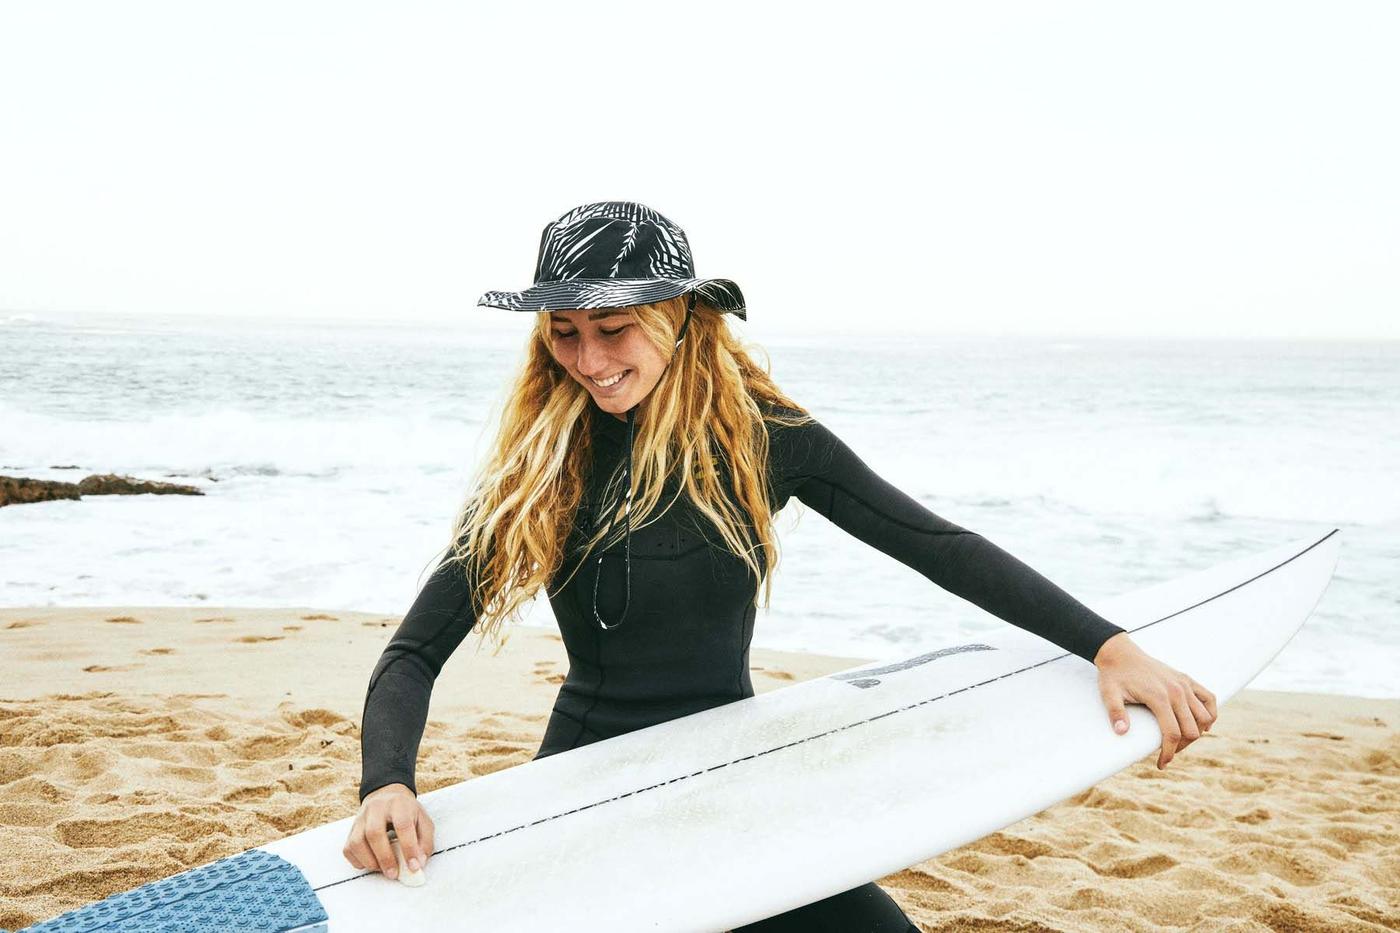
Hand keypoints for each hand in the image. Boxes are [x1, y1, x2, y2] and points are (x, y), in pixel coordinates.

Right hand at [343, 783, 434, 878]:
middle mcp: (377, 808)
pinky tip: (372, 863)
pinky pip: (349, 849)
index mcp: (399, 804)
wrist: (387, 796)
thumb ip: (425, 842)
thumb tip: (419, 863)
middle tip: (393, 874)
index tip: (413, 866)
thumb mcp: (423, 821)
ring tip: (383, 869)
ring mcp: (361, 818)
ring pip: (357, 842)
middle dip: (385, 858)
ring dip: (370, 861)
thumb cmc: (407, 812)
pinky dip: (359, 861)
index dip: (408, 848)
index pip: (402, 825)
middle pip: (374, 833)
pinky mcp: (351, 829)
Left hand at [1093, 633, 1217, 769]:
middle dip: (1180, 747)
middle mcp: (1177, 691)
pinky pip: (1209, 698)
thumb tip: (1122, 732)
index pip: (1172, 734)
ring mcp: (1184, 684)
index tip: (1161, 765)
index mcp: (1159, 697)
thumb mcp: (1109, 694)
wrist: (1119, 653)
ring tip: (1179, 740)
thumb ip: (1115, 713)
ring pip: (1204, 717)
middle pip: (1191, 730)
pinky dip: (1210, 714)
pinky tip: (1203, 725)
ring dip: (1195, 733)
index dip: (1169, 753)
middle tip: (1167, 752)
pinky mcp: (1187, 679)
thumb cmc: (1114, 675)